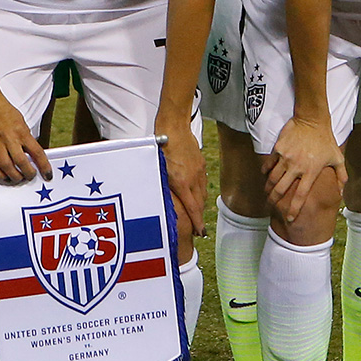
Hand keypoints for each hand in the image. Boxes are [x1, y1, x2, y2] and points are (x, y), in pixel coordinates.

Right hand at [0, 95, 49, 183]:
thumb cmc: (4, 111)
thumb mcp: (21, 122)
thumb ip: (26, 138)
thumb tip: (32, 154)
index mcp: (21, 132)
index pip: (37, 152)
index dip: (44, 166)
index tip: (47, 174)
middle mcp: (9, 138)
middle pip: (21, 162)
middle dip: (28, 173)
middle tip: (30, 176)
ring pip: (6, 166)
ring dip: (14, 176)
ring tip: (18, 178)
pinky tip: (4, 176)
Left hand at [157, 120, 206, 236]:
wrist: (174, 127)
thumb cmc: (161, 146)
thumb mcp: (158, 170)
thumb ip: (164, 185)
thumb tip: (164, 199)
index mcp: (182, 183)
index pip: (193, 209)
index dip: (197, 223)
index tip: (200, 233)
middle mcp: (193, 179)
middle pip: (200, 203)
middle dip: (199, 217)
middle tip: (198, 228)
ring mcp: (198, 171)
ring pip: (202, 193)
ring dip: (200, 204)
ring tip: (197, 213)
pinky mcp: (200, 163)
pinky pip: (202, 182)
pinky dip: (200, 191)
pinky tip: (196, 192)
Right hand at [264, 116, 341, 221]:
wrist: (312, 120)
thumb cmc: (326, 140)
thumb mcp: (337, 158)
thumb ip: (340, 176)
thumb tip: (342, 192)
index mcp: (311, 172)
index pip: (300, 196)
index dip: (294, 209)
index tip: (290, 219)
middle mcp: (296, 167)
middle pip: (281, 189)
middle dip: (274, 201)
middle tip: (270, 206)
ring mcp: (285, 158)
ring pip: (272, 178)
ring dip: (268, 188)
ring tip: (266, 194)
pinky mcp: (278, 149)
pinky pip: (268, 164)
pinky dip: (265, 172)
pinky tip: (264, 176)